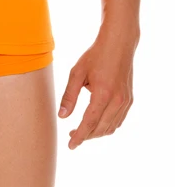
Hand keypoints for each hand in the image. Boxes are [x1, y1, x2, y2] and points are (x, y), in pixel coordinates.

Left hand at [58, 28, 136, 149]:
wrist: (118, 45)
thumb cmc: (95, 56)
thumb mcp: (77, 72)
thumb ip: (69, 95)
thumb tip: (62, 116)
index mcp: (103, 94)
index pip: (89, 123)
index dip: (79, 136)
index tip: (70, 145)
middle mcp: (117, 101)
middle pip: (100, 128)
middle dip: (86, 136)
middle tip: (71, 136)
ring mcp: (126, 101)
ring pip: (111, 127)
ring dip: (96, 133)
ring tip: (82, 131)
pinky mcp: (129, 100)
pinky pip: (118, 120)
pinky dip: (107, 126)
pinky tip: (96, 124)